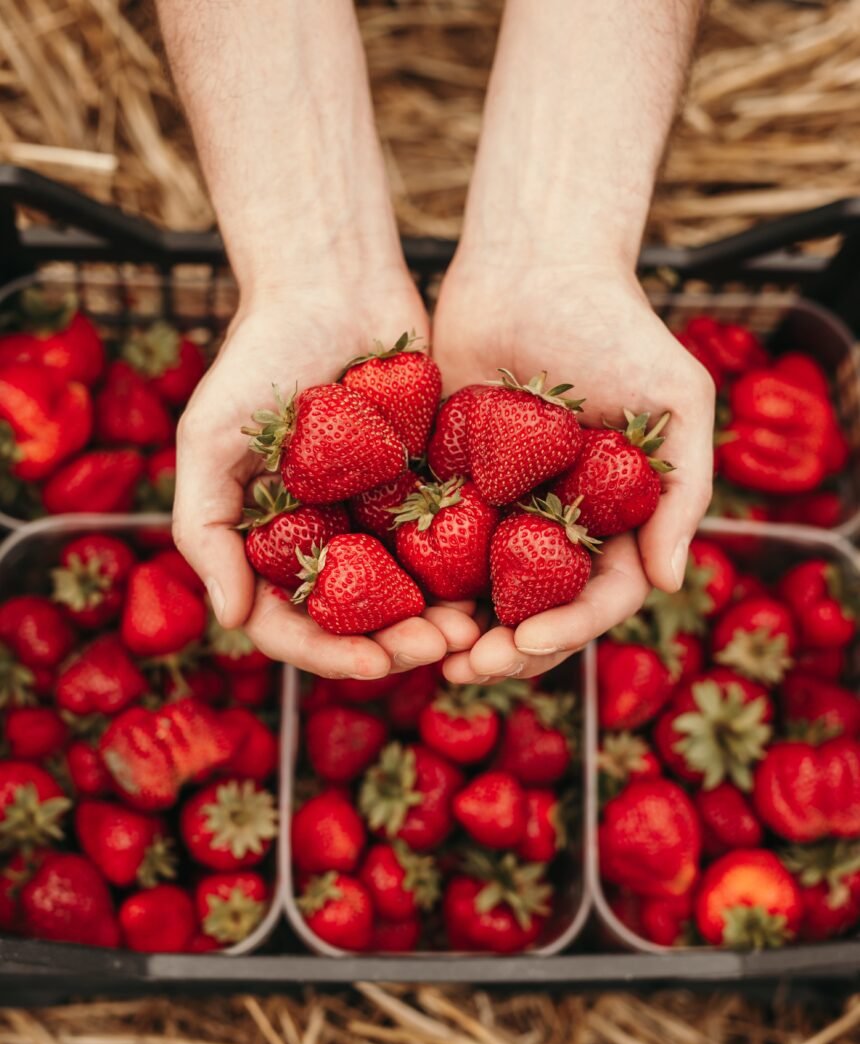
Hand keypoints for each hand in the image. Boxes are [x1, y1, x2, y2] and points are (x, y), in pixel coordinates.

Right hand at [173, 273, 477, 678]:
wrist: (334, 281)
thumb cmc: (260, 353)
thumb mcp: (209, 437)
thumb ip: (205, 528)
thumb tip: (228, 619)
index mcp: (271, 539)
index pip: (292, 622)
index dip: (330, 653)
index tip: (376, 663)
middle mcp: (324, 537)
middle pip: (359, 620)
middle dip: (397, 645)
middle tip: (441, 646)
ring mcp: (376, 515)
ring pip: (411, 592)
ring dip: (440, 618)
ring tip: (474, 626)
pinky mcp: (426, 485)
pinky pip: (451, 540)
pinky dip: (471, 569)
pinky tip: (496, 583)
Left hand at [433, 257, 714, 682]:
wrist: (532, 263)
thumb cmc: (615, 324)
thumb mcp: (676, 399)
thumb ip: (684, 490)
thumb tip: (668, 583)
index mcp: (615, 516)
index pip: (599, 594)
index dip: (568, 628)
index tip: (528, 644)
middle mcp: (558, 521)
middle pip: (536, 607)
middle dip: (506, 647)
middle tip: (466, 668)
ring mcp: (502, 505)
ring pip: (480, 587)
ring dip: (457, 628)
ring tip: (427, 651)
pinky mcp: (449, 480)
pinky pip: (432, 540)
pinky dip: (418, 575)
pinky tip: (392, 598)